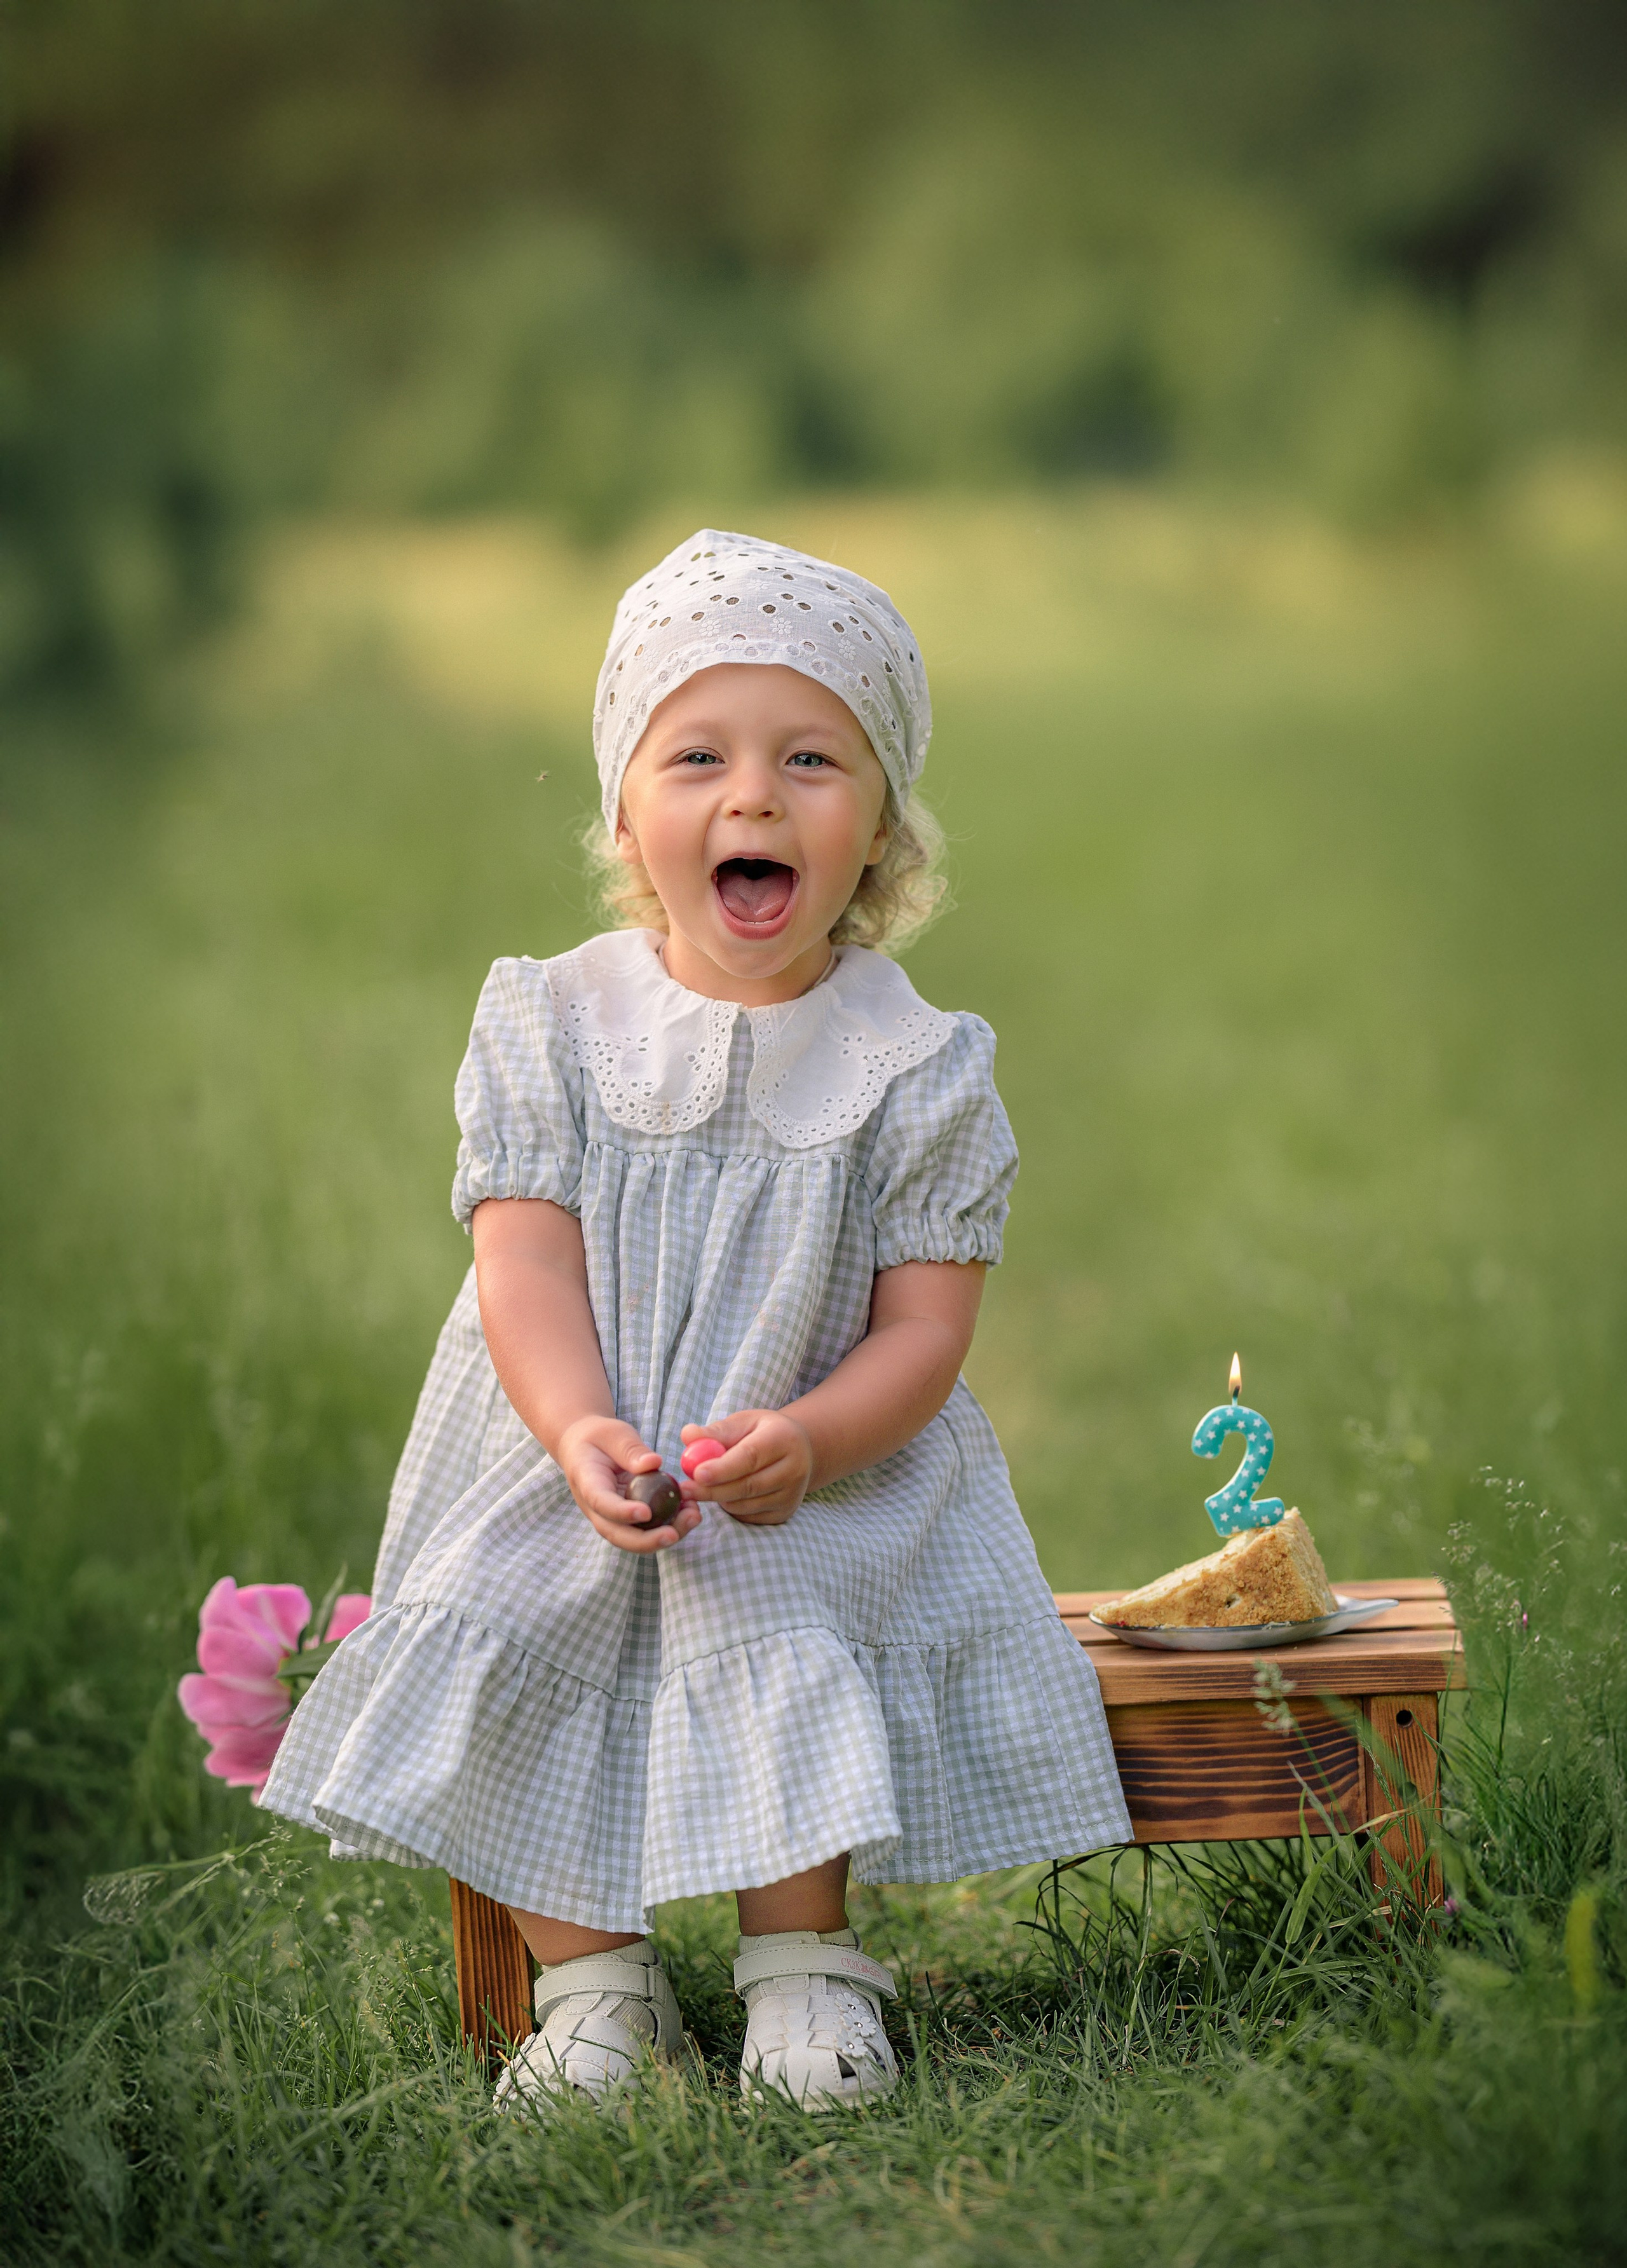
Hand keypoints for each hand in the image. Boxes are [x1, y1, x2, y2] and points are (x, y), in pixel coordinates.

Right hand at [556, 1416, 701, 1552]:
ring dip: (664, 1535)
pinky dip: (670, 1525)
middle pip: (617, 1533)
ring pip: (634, 1538)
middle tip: (674, 1534)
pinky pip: (647, 1529)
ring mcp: (611, 1517)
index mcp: (587, 1482)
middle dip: (646, 1540)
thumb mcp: (613, 1434)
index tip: (645, 1512)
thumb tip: (654, 1463)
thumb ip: (630, 1449)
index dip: (621, 1512)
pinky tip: (691, 1512)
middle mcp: (596, 1508)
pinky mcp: (627, 1518)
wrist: (584, 1448)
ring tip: (693, 1518)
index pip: (601, 1503)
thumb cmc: (599, 1437)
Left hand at [679, 1413, 812, 1525]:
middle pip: (748, 1485)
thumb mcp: (743, 1423)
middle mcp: (795, 1469)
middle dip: (712, 1490)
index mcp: (784, 1439)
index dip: (723, 1468)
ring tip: (702, 1487)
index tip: (697, 1474)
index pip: (751, 1457)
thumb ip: (715, 1431)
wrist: (799, 1451)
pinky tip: (724, 1494)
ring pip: (746, 1505)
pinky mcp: (785, 1512)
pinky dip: (731, 1508)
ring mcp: (792, 1494)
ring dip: (719, 1499)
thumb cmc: (762, 1433)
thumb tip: (687, 1435)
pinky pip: (749, 1516)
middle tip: (685, 1489)